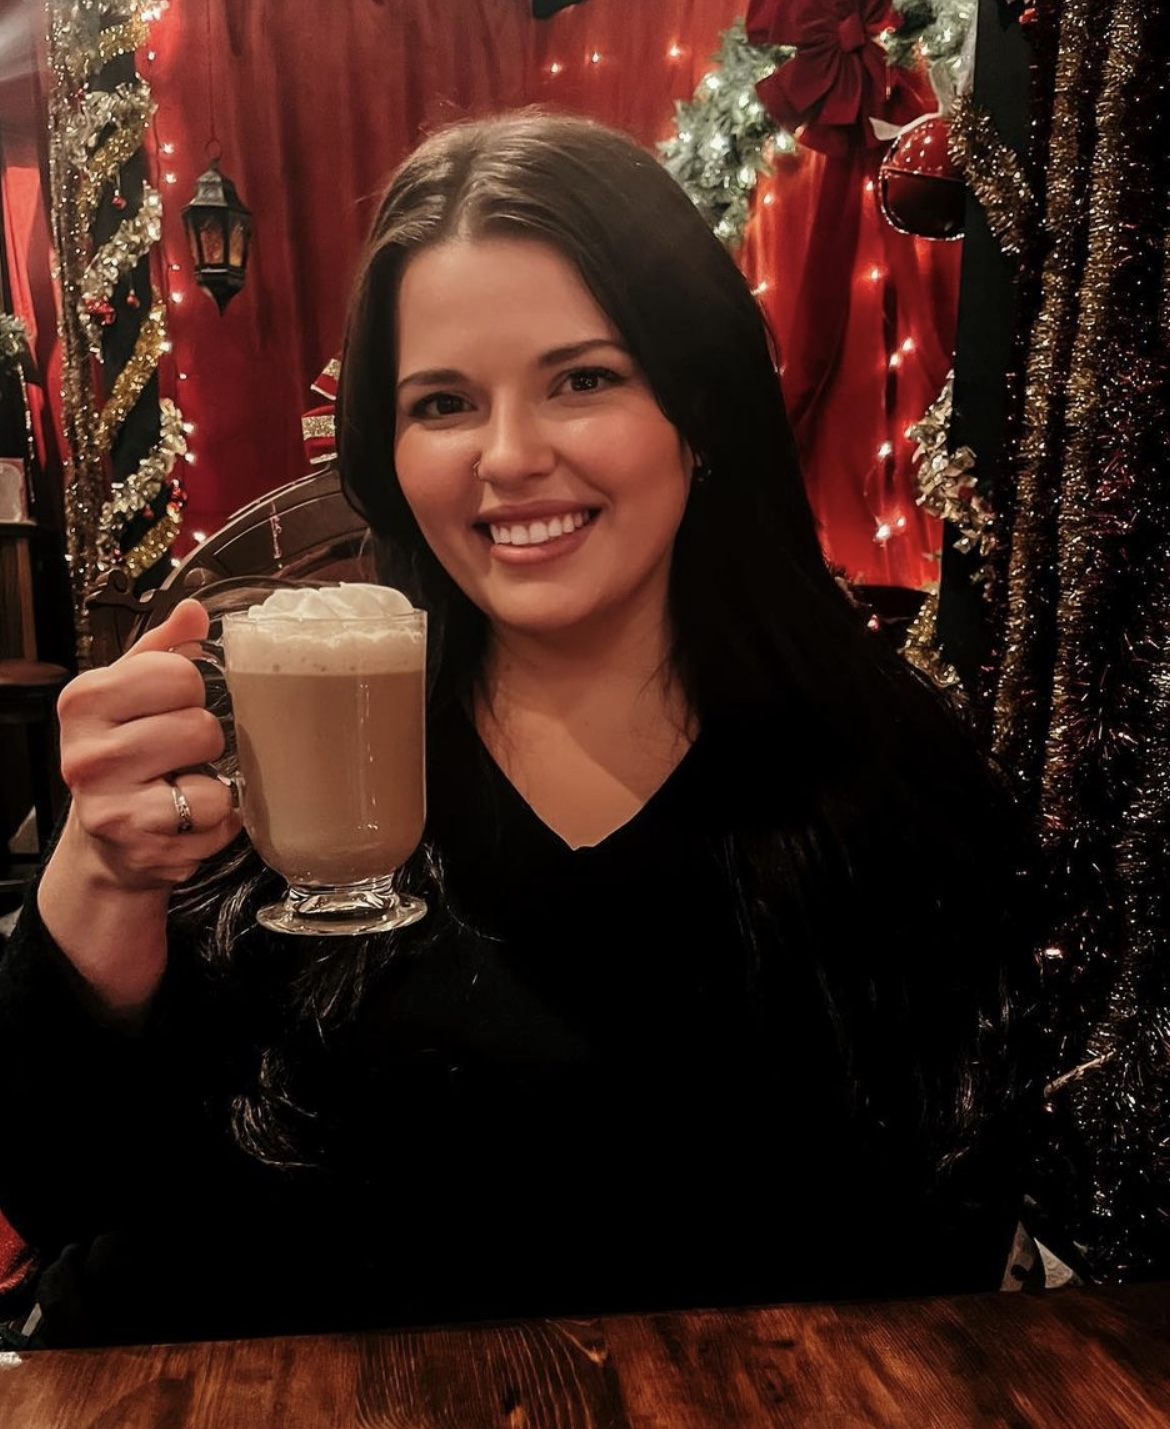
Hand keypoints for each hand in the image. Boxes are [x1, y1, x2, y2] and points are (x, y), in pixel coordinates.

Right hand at [55, 598, 241, 891]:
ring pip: (210, 780)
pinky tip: (189, 819)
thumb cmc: (126, 756)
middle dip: (203, 740)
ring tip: (184, 786)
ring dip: (212, 785)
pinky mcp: (140, 845)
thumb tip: (194, 610)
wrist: (108, 840)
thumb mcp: (132, 694)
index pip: (178, 673)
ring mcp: (110, 804)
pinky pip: (214, 819)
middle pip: (200, 726)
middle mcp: (88, 753)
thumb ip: (164, 650)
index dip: (190, 691)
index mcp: (85, 700)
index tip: (170, 708)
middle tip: (179, 754)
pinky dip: (216, 822)